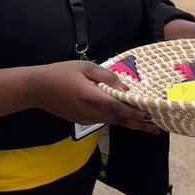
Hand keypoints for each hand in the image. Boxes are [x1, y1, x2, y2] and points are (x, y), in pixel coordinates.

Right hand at [27, 61, 160, 133]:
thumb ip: (106, 76)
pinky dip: (118, 121)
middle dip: (139, 123)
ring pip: (112, 122)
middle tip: (158, 126)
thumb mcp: (85, 67)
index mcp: (91, 97)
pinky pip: (104, 120)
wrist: (36, 88)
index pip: (117, 107)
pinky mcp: (81, 120)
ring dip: (131, 125)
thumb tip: (124, 86)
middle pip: (119, 119)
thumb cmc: (61, 73)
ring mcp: (85, 118)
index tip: (150, 115)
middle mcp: (90, 112)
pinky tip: (128, 121)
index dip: (134, 113)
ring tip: (149, 128)